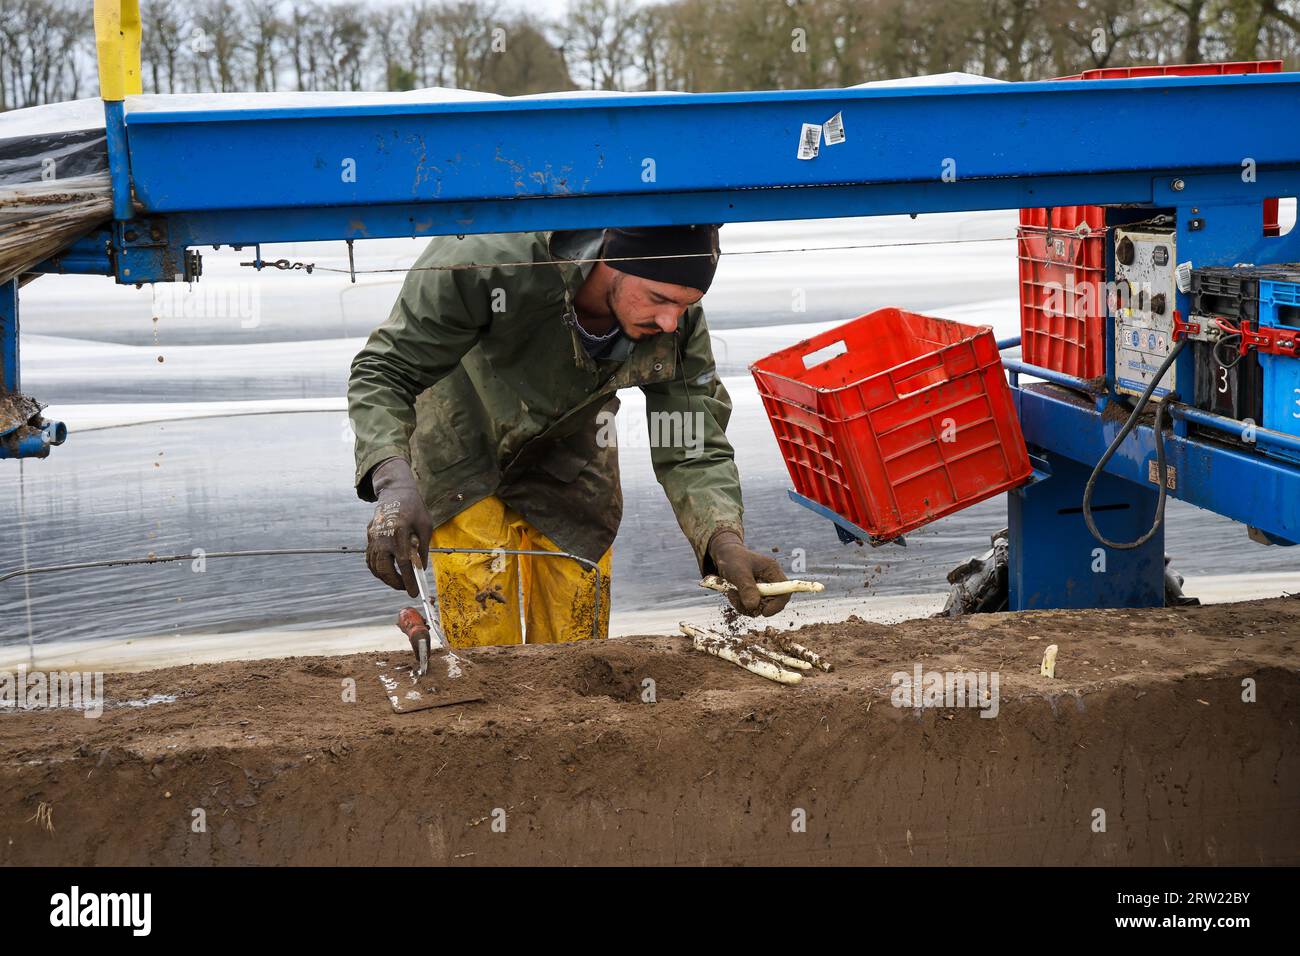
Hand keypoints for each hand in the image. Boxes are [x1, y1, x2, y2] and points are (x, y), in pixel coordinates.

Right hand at [366, 457, 433, 596]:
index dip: (408, 580)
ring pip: (375, 565)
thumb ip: (422, 548)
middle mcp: (383, 536)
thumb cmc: (414, 507)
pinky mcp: (369, 536)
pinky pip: (371, 558)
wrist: (395, 491)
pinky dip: (377, 568)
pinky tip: (387, 572)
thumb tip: (420, 569)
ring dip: (386, 577)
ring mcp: (373, 536)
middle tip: (406, 588)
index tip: (413, 592)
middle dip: (395, 582)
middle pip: (384, 568)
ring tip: (399, 581)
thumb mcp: (425, 526)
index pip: (403, 563)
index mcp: (400, 531)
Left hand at [706, 530, 790, 616]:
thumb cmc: (732, 558)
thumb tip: (753, 606)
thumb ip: (746, 588)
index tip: (763, 612)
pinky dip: (740, 604)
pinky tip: (731, 593)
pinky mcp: (754, 593)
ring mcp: (763, 588)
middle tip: (736, 598)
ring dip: (743, 606)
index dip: (777, 605)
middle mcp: (771, 580)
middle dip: (754, 606)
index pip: (784, 592)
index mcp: (773, 571)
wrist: (723, 554)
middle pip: (772, 603)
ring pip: (759, 607)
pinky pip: (751, 607)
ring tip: (731, 593)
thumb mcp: (738, 571)